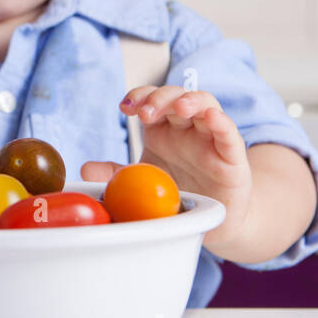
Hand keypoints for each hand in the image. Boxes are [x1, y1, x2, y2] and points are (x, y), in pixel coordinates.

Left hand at [80, 85, 252, 249]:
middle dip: (160, 98)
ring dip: (191, 101)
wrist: (213, 221)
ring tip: (178, 108)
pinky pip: (229, 134)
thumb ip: (114, 174)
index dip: (140, 96)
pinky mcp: (232, 158)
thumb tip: (84, 169)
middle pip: (176, 97)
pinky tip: (211, 118)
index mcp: (163, 129)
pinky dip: (221, 122)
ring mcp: (210, 139)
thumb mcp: (141, 181)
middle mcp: (187, 127)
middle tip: (145, 113)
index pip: (151, 100)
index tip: (125, 108)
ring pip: (205, 105)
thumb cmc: (179, 192)